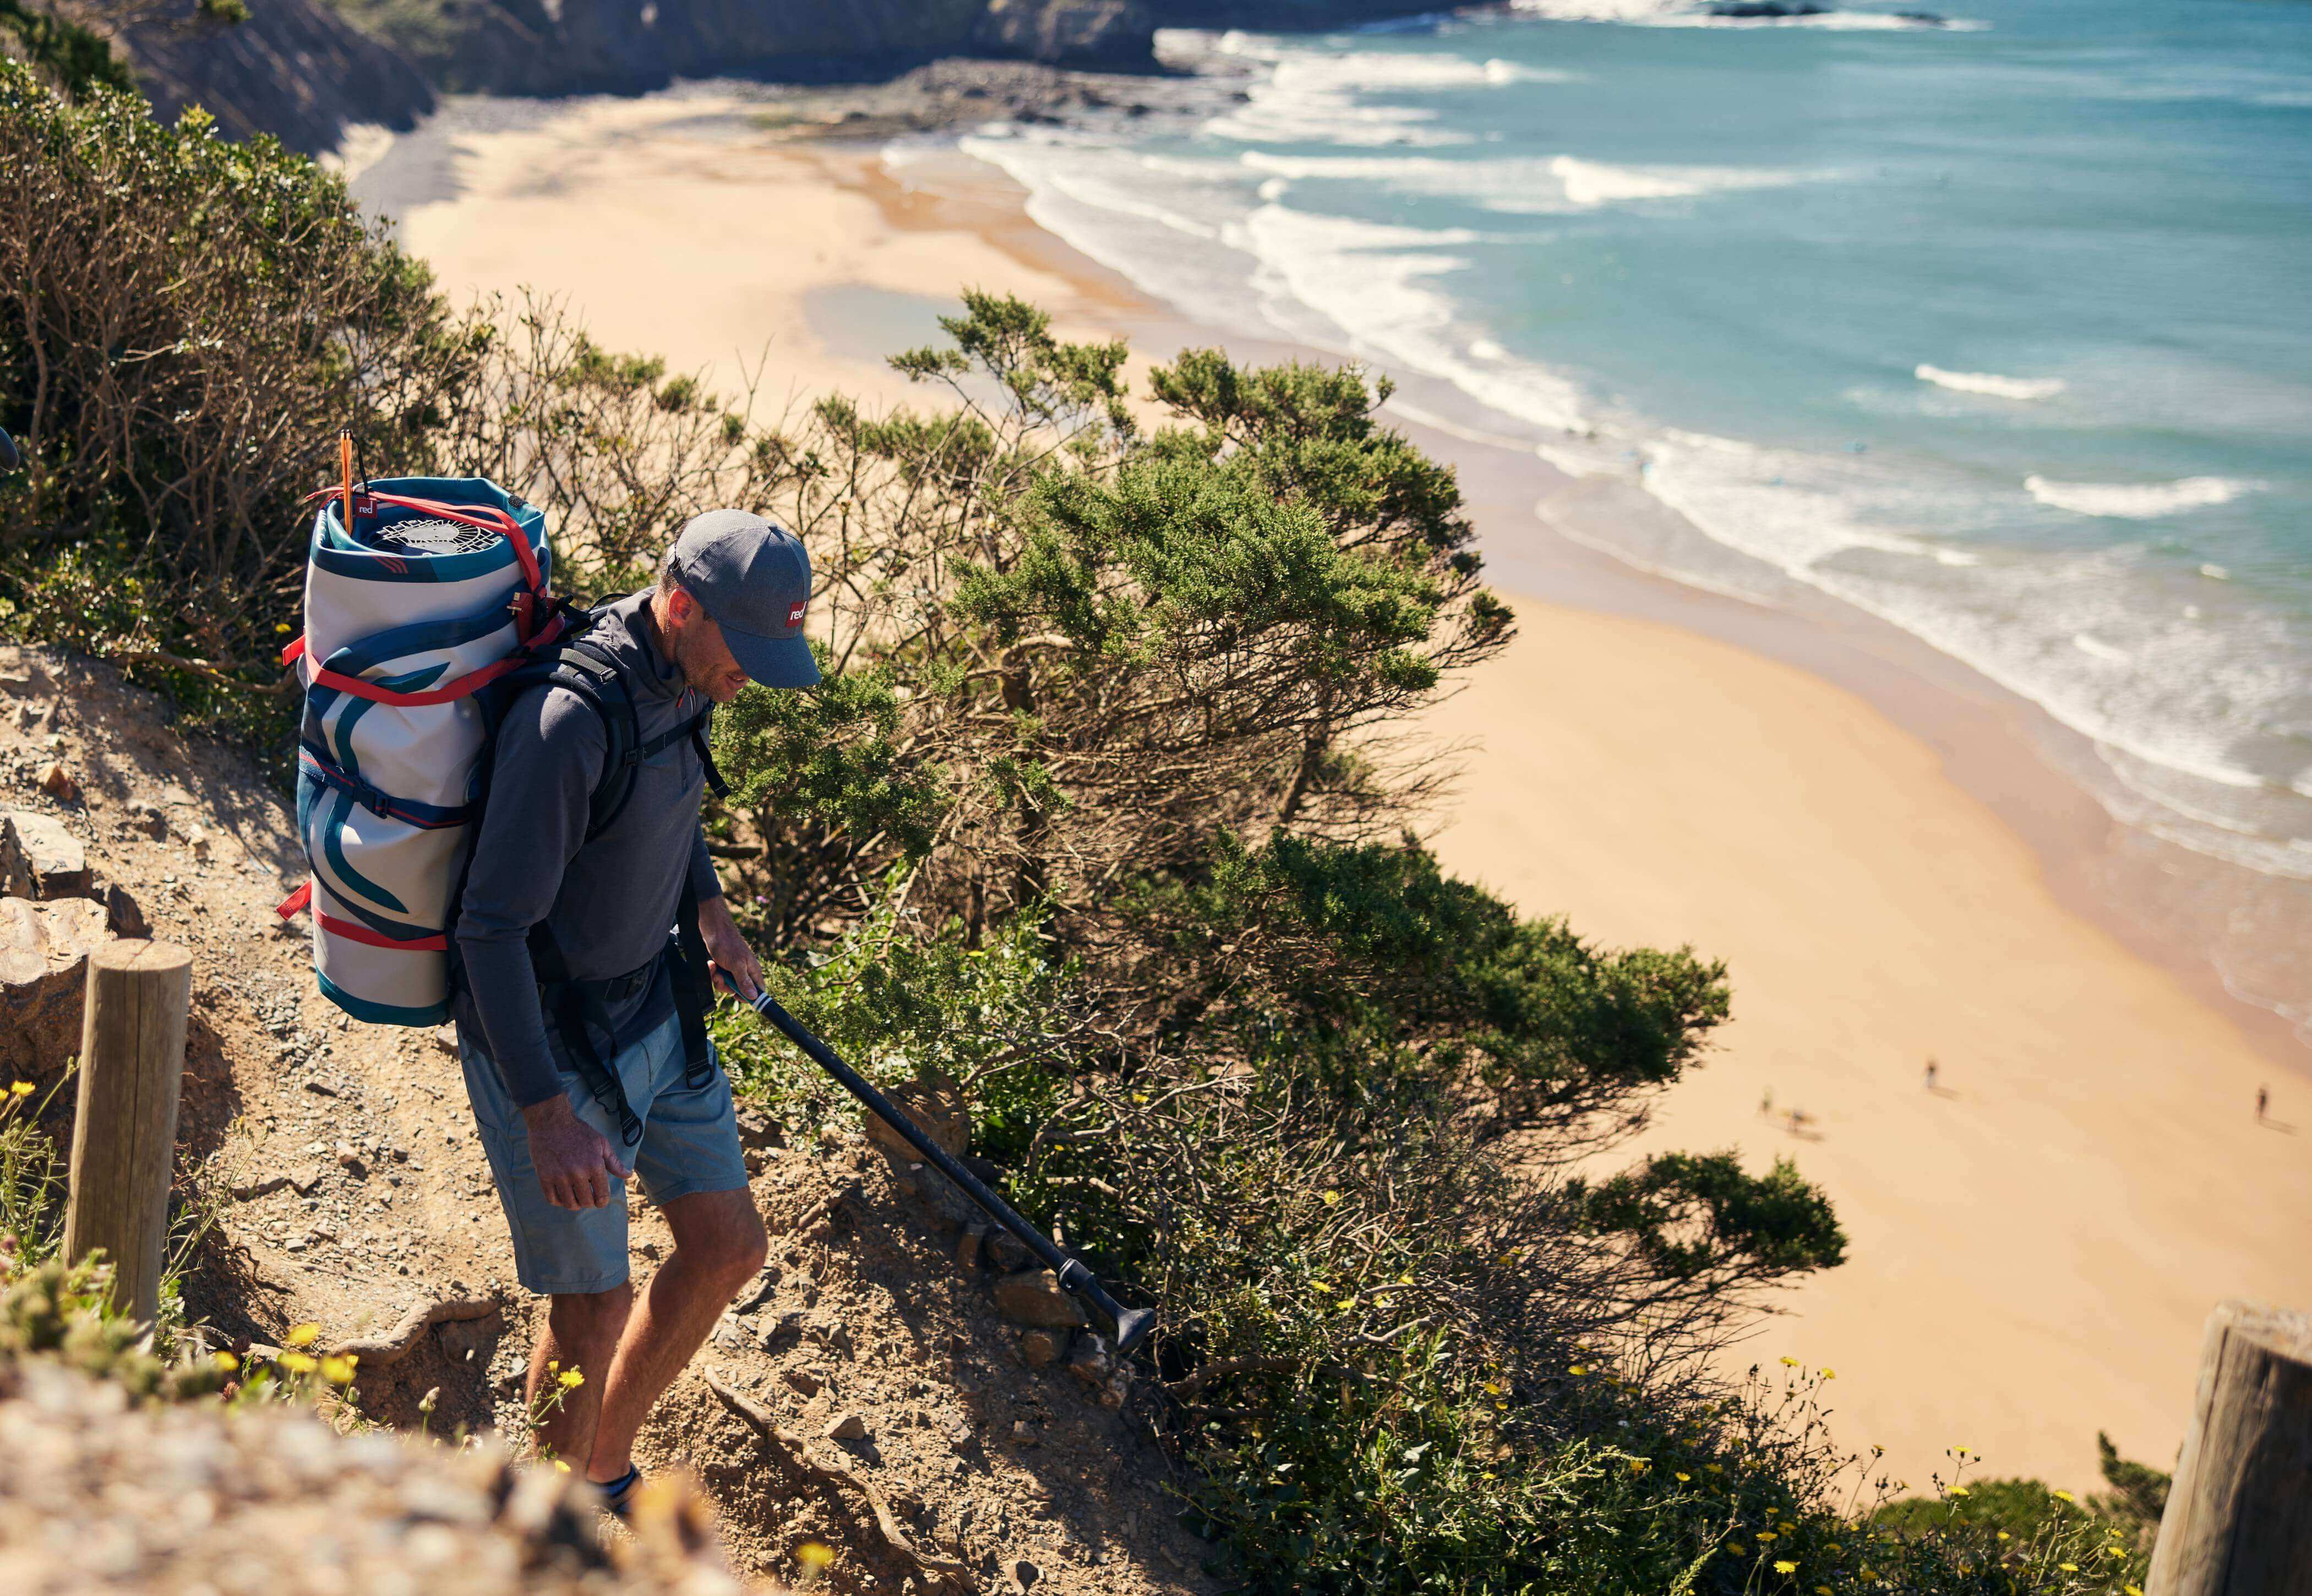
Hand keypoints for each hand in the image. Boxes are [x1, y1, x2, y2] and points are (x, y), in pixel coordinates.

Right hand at [522, 1095, 628, 1209]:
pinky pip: (552, 1199)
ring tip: (576, 1199)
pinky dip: (559, 1201)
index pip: (602, 1195)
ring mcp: (559, 1176)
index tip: (600, 1201)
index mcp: (594, 1165)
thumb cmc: (579, 1132)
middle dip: (589, 1202)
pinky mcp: (544, 1176)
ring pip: (569, 1203)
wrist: (551, 1121)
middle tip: (588, 1197)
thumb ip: (614, 1162)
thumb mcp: (601, 1143)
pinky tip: (563, 1195)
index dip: (602, 1201)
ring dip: (575, 1204)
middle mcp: (578, 1172)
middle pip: (586, 1202)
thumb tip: (628, 1175)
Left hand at [698, 892, 762, 1002]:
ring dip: (718, 979)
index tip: (737, 997)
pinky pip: (719, 978)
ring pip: (727, 985)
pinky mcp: (725, 968)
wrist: (714, 932)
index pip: (758, 991)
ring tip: (715, 968)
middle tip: (721, 978)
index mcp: (753, 971)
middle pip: (739, 991)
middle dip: (727, 987)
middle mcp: (745, 972)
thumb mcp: (736, 965)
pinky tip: (711, 965)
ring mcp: (734, 970)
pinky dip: (713, 973)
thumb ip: (744, 981)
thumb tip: (754, 996)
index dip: (749, 997)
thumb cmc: (728, 945)